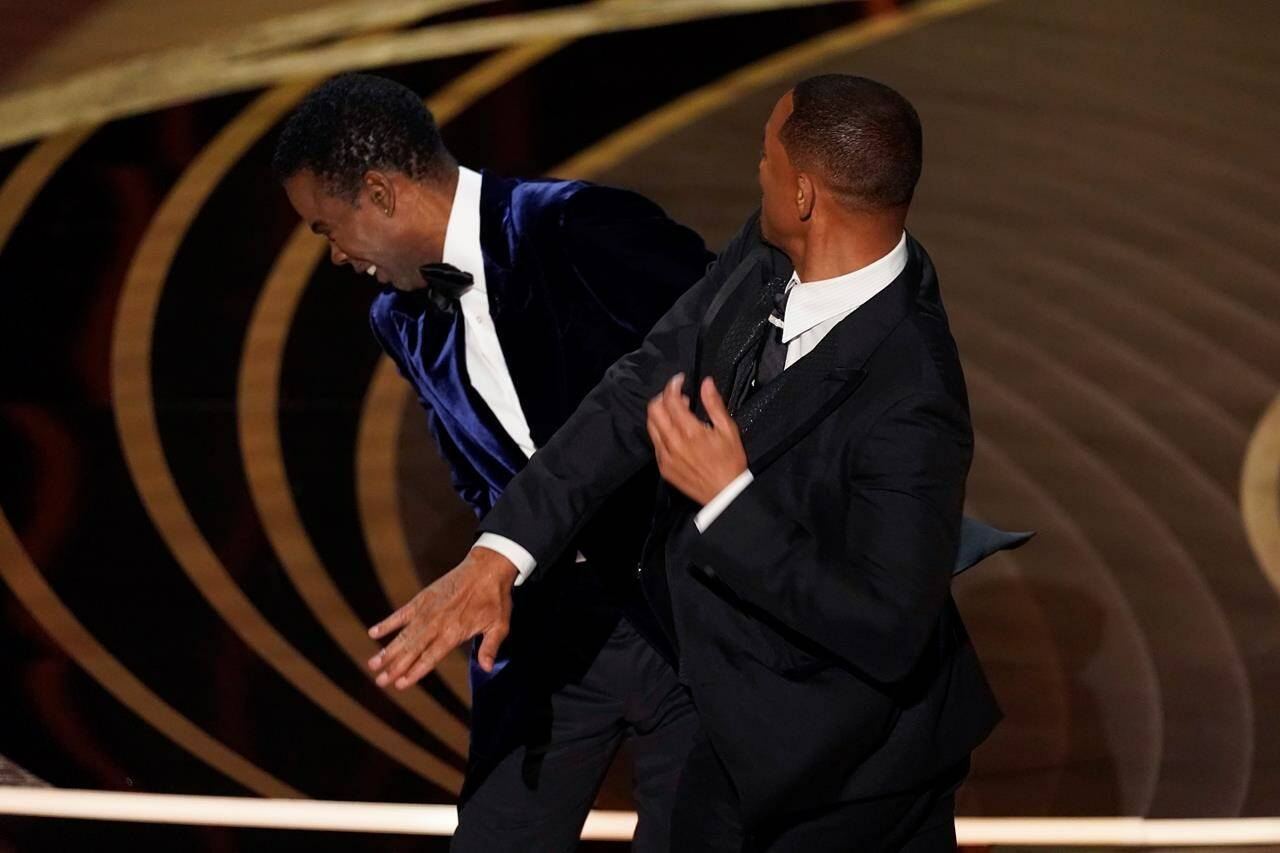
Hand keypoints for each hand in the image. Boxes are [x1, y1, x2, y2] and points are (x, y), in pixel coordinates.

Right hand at [367, 546, 515, 688]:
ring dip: (388, 650)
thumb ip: (490, 647)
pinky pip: (402, 613)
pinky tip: (373, 632)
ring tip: (372, 664)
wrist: (487, 567)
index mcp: (454, 632)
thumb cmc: (495, 598)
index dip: (415, 672)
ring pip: (404, 634)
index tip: (400, 685)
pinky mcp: (423, 598)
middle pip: (412, 649)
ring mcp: (428, 610)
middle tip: (379, 682)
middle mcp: (437, 623)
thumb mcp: (500, 625)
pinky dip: (388, 623)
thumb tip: (486, 669)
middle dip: (395, 667)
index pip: (430, 657)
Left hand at [646, 374, 747, 505]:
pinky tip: (673, 432)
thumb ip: (714, 404)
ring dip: (659, 413)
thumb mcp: (728, 430)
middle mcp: (674, 443)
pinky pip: (654, 443)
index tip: (679, 381)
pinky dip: (660, 432)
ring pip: (650, 425)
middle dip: (662, 397)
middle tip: (675, 396)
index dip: (673, 385)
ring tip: (674, 412)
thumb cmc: (730, 463)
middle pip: (654, 410)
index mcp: (690, 431)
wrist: (724, 493)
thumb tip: (706, 384)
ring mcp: (666, 456)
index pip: (671, 400)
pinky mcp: (664, 466)